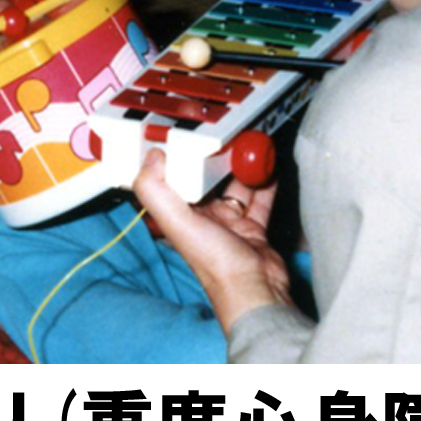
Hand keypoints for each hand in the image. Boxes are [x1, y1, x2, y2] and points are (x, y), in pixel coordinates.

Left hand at [133, 148, 292, 332]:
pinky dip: (265, 182)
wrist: (256, 289)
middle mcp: (201, 218)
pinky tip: (270, 165)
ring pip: (235, 184)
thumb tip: (150, 157)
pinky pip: (259, 198)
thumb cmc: (216, 264)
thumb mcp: (177, 222)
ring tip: (252, 143)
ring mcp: (228, 222)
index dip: (181, 154)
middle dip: (218, 155)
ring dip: (243, 165)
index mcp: (180, 215)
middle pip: (208, 177)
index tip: (190, 131)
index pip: (176, 177)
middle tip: (230, 132)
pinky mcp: (253, 227)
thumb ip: (157, 190)